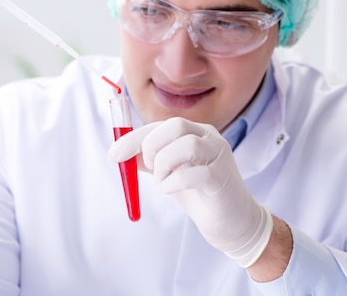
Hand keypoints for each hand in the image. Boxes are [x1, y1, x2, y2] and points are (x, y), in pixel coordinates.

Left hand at [109, 117, 272, 267]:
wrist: (232, 222)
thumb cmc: (198, 193)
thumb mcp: (168, 172)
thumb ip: (147, 161)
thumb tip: (119, 153)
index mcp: (195, 132)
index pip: (161, 125)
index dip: (134, 138)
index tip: (114, 154)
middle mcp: (210, 138)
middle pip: (176, 125)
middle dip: (152, 146)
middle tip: (149, 169)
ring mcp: (219, 156)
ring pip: (186, 145)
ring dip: (164, 165)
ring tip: (164, 182)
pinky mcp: (222, 179)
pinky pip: (193, 174)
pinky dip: (173, 183)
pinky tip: (172, 190)